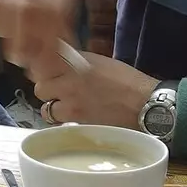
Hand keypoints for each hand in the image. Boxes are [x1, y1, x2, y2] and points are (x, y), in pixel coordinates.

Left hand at [29, 48, 158, 128]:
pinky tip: (75, 119)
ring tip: (66, 109)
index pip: (44, 63)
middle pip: (40, 87)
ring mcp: (72, 103)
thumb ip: (79, 63)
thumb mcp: (102, 63)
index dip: (44, 70)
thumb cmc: (130, 83)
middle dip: (47, 91)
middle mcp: (70, 81)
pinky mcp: (77, 121)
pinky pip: (59, 124)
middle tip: (58, 93)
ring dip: (53, 109)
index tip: (47, 73)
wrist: (146, 105)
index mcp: (77, 63)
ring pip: (46, 109)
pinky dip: (64, 123)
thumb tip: (63, 64)